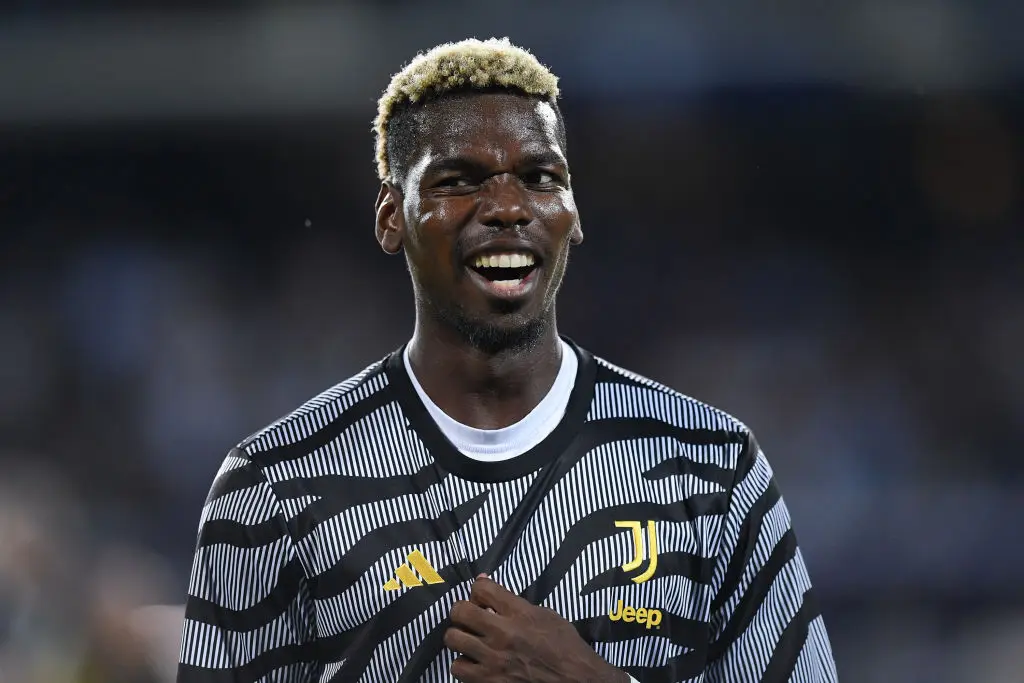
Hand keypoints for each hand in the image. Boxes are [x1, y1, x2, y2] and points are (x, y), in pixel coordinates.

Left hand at [445, 575, 628, 682]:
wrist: (576, 680)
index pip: (481, 588)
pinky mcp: (489, 681)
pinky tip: (474, 662)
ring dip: (459, 637)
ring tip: (469, 640)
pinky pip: (457, 667)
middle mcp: (503, 633)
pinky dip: (463, 664)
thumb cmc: (565, 646)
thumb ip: (515, 601)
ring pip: (453, 639)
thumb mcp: (546, 615)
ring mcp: (494, 660)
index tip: (481, 597)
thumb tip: (485, 583)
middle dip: (461, 611)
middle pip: (460, 612)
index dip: (478, 589)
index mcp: (519, 613)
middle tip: (467, 617)